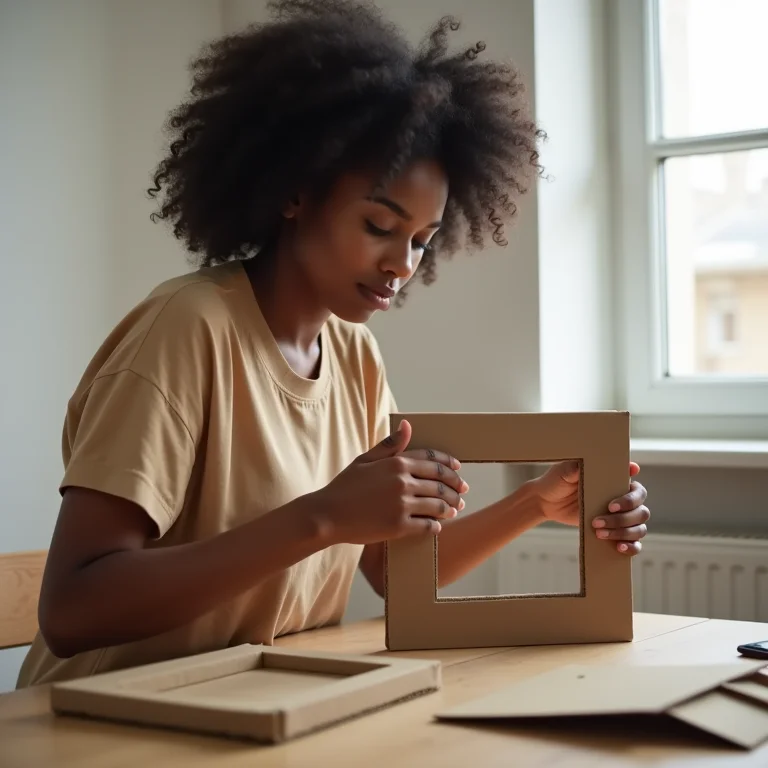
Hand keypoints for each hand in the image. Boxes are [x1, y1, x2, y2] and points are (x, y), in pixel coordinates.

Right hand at [313, 420, 468, 544]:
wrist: (327, 516)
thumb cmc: (344, 487)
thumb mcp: (365, 460)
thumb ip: (389, 445)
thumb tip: (408, 425)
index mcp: (396, 463)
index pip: (433, 460)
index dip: (449, 465)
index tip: (458, 469)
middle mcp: (403, 482)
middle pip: (441, 482)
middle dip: (456, 487)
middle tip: (463, 492)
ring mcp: (402, 505)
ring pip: (438, 504)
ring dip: (450, 507)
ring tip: (455, 509)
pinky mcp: (400, 526)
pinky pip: (428, 525)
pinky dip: (437, 525)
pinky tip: (439, 525)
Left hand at [529, 461, 649, 555]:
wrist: (545, 501)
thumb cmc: (557, 480)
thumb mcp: (566, 471)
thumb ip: (580, 466)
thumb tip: (596, 460)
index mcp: (617, 482)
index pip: (638, 491)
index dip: (630, 500)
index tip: (610, 506)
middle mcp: (623, 499)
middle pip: (641, 512)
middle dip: (622, 520)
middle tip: (597, 522)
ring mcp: (620, 516)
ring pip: (639, 528)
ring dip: (623, 533)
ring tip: (599, 534)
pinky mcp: (614, 531)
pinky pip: (634, 542)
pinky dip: (632, 547)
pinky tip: (619, 548)